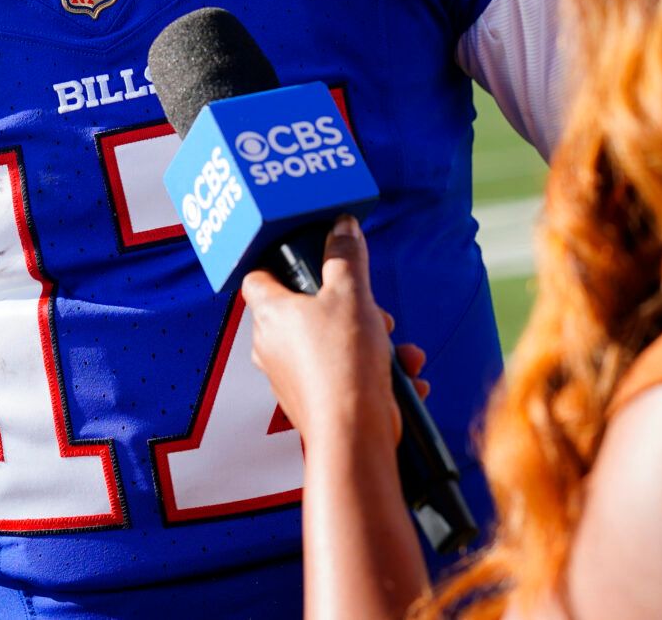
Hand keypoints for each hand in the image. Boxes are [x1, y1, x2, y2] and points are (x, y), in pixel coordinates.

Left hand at [242, 215, 428, 449]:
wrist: (353, 435)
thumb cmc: (344, 362)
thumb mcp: (352, 293)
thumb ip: (346, 255)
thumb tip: (343, 227)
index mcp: (270, 313)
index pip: (257, 276)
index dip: (281, 263)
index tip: (312, 260)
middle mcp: (271, 346)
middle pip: (305, 310)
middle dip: (349, 308)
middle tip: (373, 312)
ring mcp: (290, 378)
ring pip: (331, 344)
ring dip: (371, 343)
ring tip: (397, 350)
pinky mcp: (312, 403)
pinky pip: (343, 375)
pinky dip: (373, 373)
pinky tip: (403, 378)